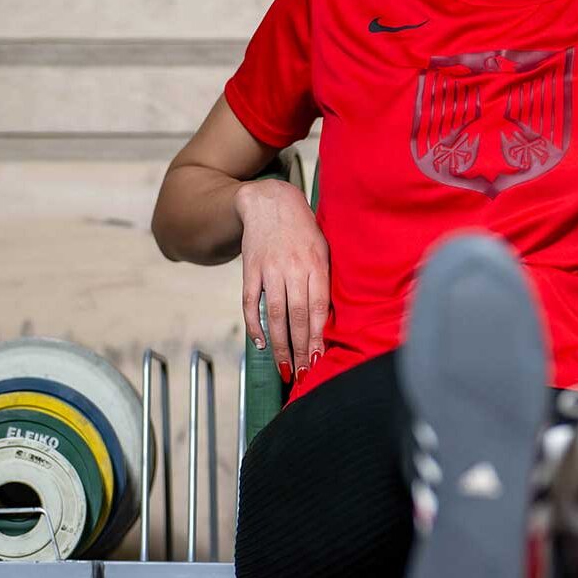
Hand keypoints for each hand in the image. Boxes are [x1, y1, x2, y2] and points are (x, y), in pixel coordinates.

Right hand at [236, 179, 329, 388]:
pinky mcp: (251, 270)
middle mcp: (294, 269)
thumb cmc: (304, 230)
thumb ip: (325, 281)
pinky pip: (251, 303)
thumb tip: (327, 320)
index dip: (317, 338)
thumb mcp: (324, 250)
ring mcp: (270, 270)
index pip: (318, 310)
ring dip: (280, 345)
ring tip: (284, 367)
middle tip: (301, 374)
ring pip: (276, 315)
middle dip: (300, 350)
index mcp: (317, 265)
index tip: (318, 361)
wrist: (271, 202)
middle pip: (297, 317)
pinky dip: (255, 325)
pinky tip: (261, 344)